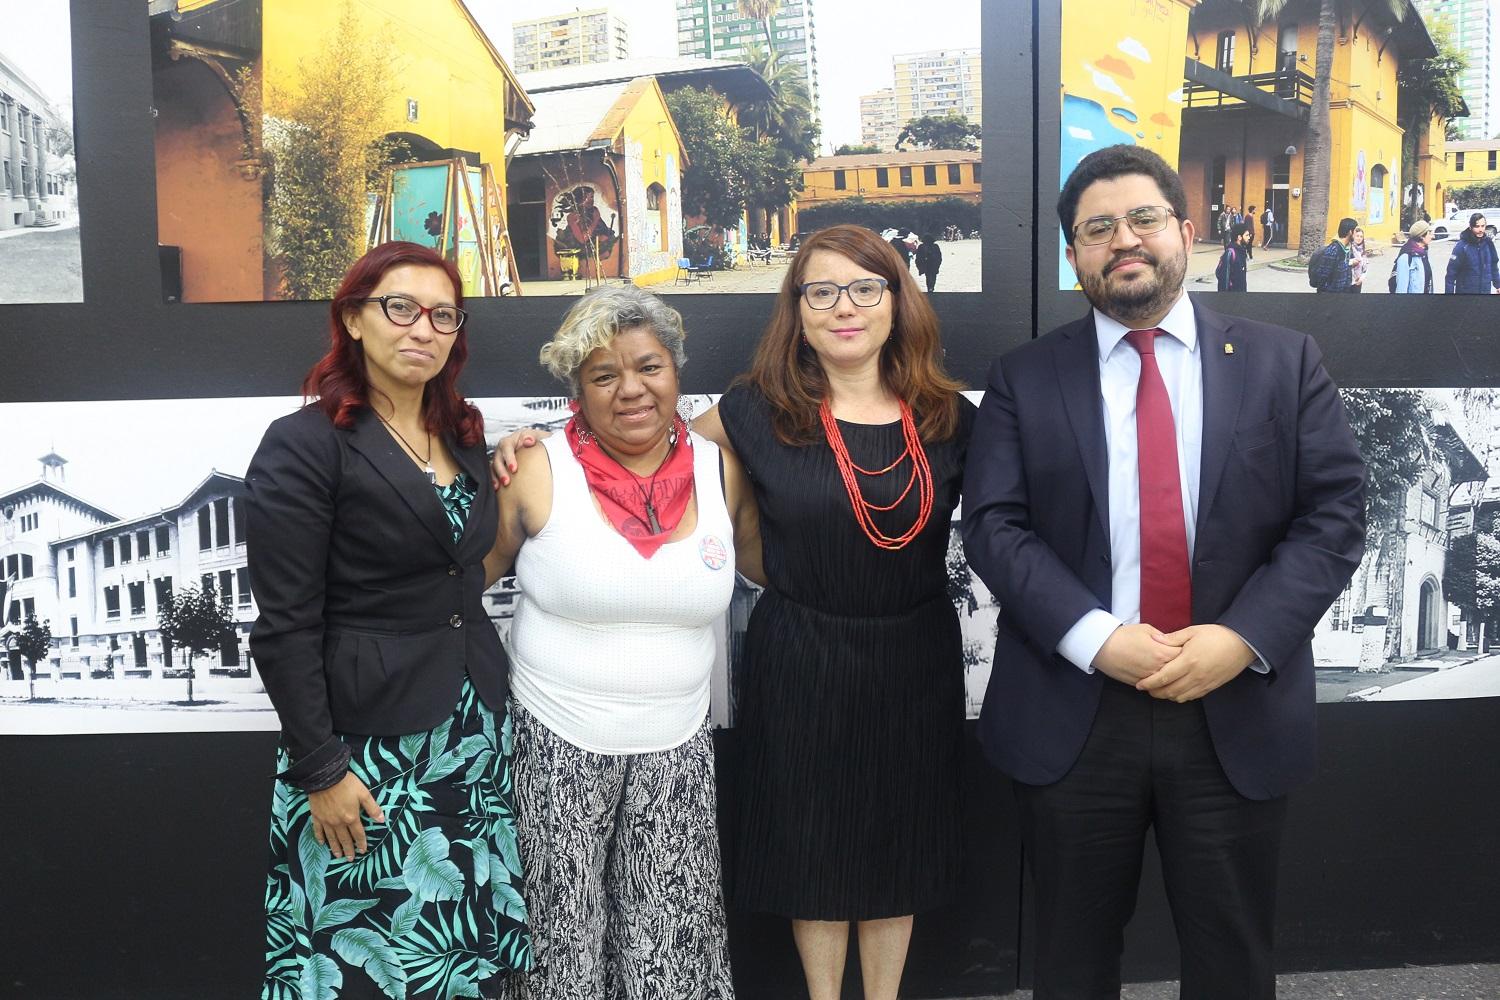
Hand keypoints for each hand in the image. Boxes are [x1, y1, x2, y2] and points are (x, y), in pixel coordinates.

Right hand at [307, 771, 383, 859]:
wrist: (325, 778)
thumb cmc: (347, 784)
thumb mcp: (364, 794)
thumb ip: (373, 808)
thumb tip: (382, 820)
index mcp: (351, 818)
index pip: (358, 834)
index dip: (361, 843)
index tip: (363, 851)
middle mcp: (339, 823)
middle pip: (345, 839)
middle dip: (348, 850)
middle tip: (350, 859)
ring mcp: (326, 821)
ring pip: (332, 838)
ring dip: (335, 848)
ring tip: (338, 856)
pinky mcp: (316, 817)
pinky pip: (318, 831)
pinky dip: (320, 838)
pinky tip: (322, 843)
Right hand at [490, 428, 550, 488]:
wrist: (541, 448)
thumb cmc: (540, 442)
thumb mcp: (539, 437)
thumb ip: (534, 437)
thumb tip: (529, 440)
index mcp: (513, 439)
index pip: (506, 446)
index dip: (508, 458)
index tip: (514, 469)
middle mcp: (505, 448)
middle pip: (497, 457)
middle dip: (501, 470)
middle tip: (507, 481)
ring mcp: (502, 457)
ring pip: (494, 466)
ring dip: (496, 476)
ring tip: (501, 486)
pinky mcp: (501, 466)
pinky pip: (494, 473)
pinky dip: (494, 480)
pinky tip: (497, 488)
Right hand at [1091, 623, 1180, 685]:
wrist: (1102, 647)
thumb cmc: (1123, 635)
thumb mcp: (1146, 629)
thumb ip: (1163, 638)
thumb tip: (1172, 643)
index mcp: (1162, 653)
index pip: (1184, 655)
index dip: (1188, 651)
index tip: (1188, 649)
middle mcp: (1158, 668)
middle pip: (1179, 671)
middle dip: (1183, 665)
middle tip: (1184, 661)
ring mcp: (1149, 678)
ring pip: (1169, 682)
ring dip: (1172, 677)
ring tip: (1174, 670)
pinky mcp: (1140, 684)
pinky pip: (1156, 687)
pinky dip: (1160, 683)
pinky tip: (1161, 677)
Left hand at [1135, 624, 1255, 702]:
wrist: (1242, 644)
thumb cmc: (1216, 635)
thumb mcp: (1192, 632)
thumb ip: (1172, 638)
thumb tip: (1154, 639)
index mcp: (1188, 661)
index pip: (1163, 677)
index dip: (1149, 683)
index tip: (1139, 684)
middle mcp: (1195, 676)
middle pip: (1169, 691)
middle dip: (1155, 692)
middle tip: (1146, 688)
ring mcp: (1204, 684)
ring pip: (1180, 697)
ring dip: (1166, 695)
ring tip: (1158, 690)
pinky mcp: (1211, 687)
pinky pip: (1191, 697)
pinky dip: (1180, 696)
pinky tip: (1175, 690)